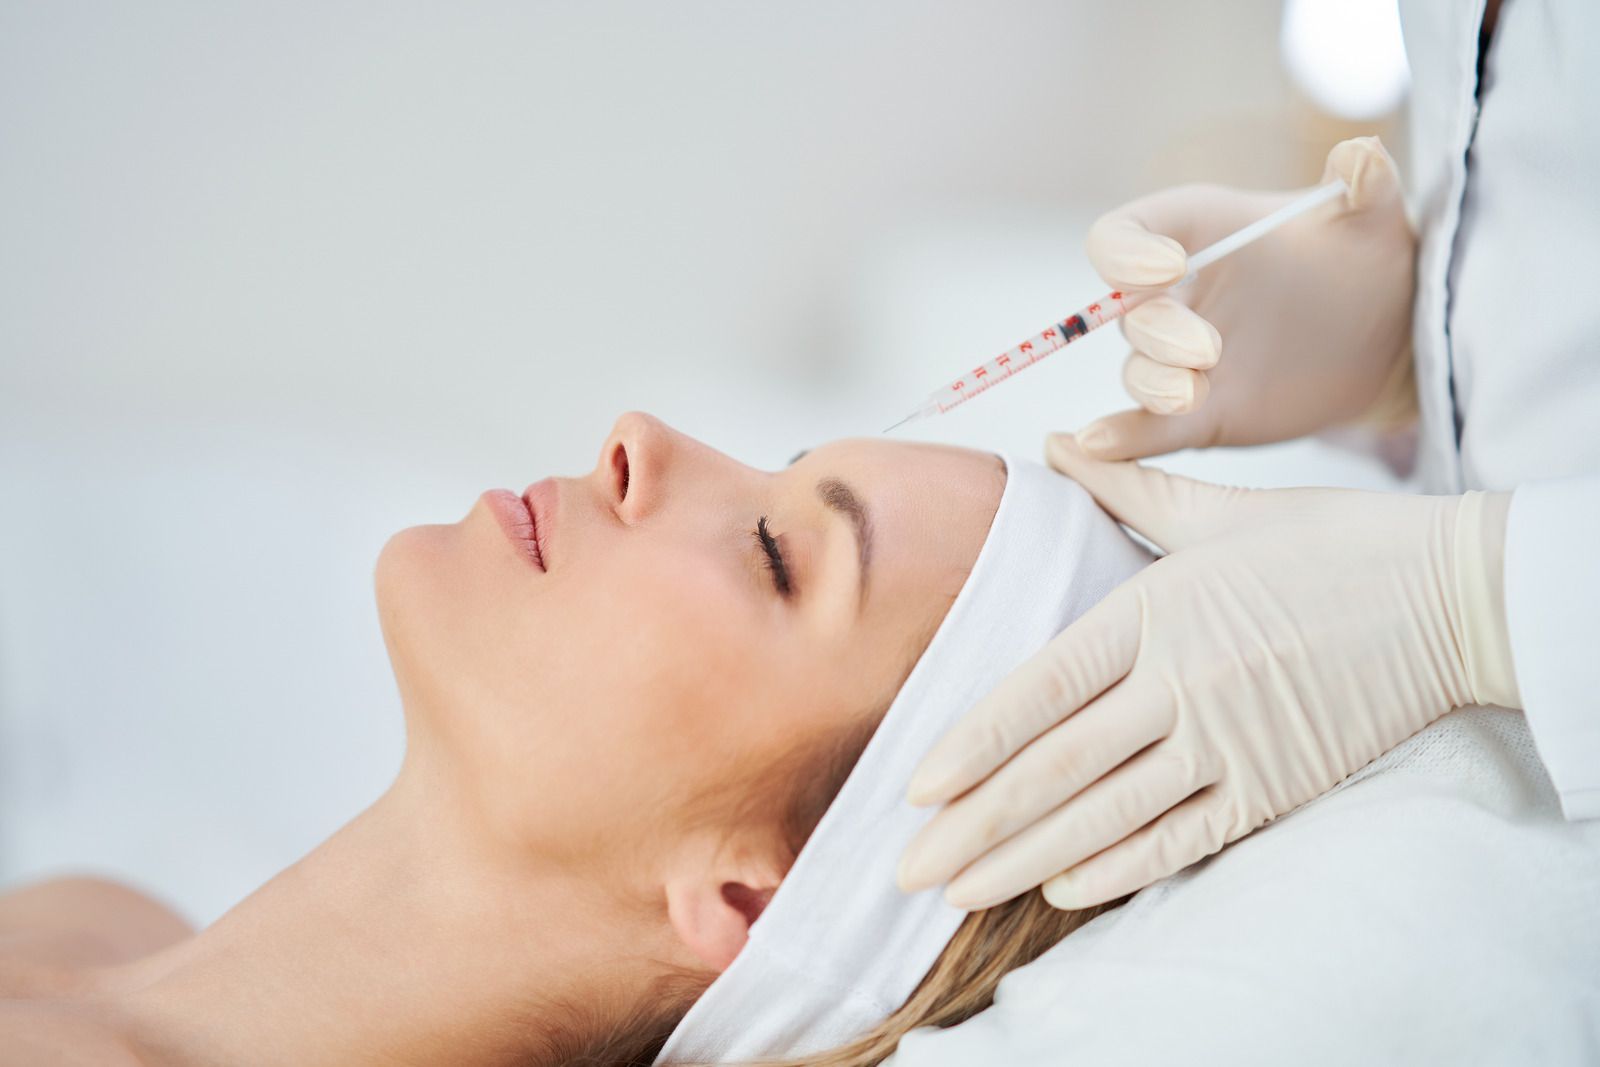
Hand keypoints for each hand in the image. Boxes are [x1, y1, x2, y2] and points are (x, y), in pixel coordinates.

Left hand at [896, 435, 1518, 910]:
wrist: (1450, 595)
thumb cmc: (1328, 544)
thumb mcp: (1219, 510)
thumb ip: (1126, 490)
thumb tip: (1055, 445)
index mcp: (1154, 611)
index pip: (1039, 691)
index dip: (973, 745)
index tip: (917, 786)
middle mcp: (1181, 682)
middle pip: (1056, 768)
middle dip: (975, 825)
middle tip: (907, 868)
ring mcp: (1229, 741)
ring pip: (1107, 815)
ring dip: (1025, 859)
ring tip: (961, 891)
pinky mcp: (1273, 784)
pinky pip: (1183, 839)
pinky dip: (1121, 868)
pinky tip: (1062, 890)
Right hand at [1076, 136, 1416, 460]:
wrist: (1384, 336)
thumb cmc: (1363, 262)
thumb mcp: (1373, 218)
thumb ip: (1367, 185)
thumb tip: (1362, 156)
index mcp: (1195, 236)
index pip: (1122, 236)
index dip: (1127, 253)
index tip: (1168, 265)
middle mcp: (1174, 298)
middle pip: (1126, 314)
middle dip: (1158, 332)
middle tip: (1208, 347)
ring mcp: (1181, 359)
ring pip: (1137, 372)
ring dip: (1152, 384)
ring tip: (1193, 394)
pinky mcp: (1197, 413)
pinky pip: (1146, 429)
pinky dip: (1120, 439)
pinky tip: (1099, 446)